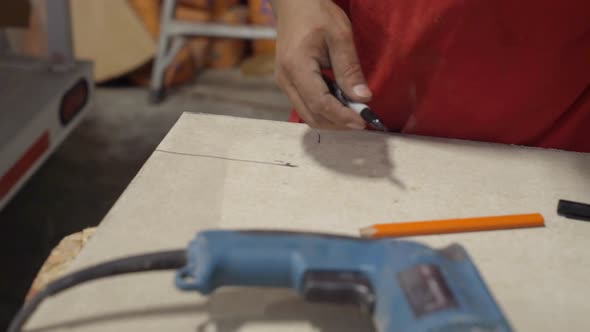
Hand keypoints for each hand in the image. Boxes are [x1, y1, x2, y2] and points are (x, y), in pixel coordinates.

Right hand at [270, 0, 371, 128]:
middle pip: (312, 115)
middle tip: (362, 119)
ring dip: (331, 119)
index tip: (363, 120)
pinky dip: (325, 110)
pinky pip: (306, 104)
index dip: (342, 116)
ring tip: (354, 113)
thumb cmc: (316, 13)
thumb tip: (363, 98)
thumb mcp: (340, 36)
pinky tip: (341, 103)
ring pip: (308, 114)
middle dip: (338, 123)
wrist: (294, 2)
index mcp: (296, 67)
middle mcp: (286, 80)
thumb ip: (350, 69)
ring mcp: (285, 82)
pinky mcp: (289, 82)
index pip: (320, 103)